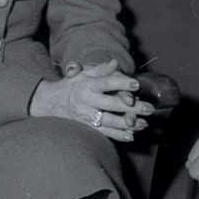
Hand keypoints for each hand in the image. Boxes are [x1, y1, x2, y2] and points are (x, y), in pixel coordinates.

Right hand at [30, 59, 152, 141]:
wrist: (48, 104)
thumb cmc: (69, 87)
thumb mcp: (82, 74)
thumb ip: (100, 70)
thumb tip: (115, 63)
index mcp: (87, 85)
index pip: (106, 83)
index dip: (121, 84)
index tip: (136, 84)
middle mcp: (86, 101)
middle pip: (112, 104)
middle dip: (133, 107)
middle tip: (150, 108)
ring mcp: (85, 116)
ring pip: (109, 121)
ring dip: (128, 124)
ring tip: (144, 124)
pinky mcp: (85, 127)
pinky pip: (103, 133)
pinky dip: (117, 135)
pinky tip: (131, 136)